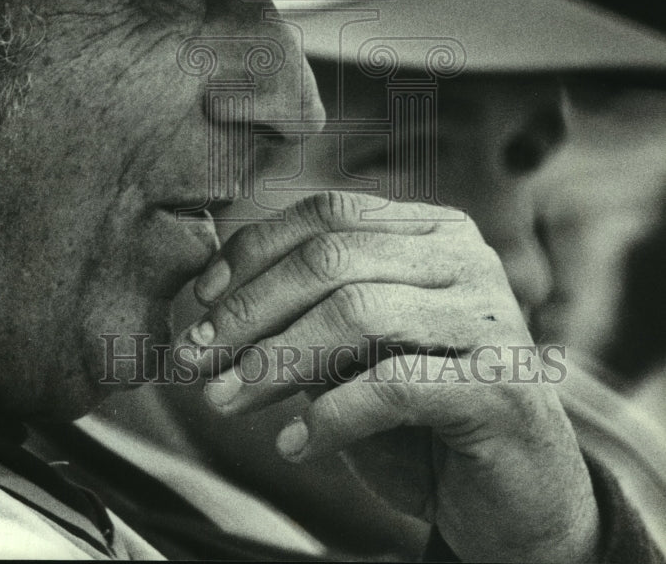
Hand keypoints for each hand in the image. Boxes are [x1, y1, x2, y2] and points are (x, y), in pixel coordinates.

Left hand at [181, 191, 599, 562]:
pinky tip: (294, 445)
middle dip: (248, 310)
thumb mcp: (353, 351)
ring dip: (275, 360)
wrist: (516, 496)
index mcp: (430, 231)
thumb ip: (301, 314)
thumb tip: (203, 305)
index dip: (252, 251)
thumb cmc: (421, 414)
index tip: (196, 300)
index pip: (328, 213)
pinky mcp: (500, 385)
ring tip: (226, 401)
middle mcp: (464, 258)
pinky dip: (331, 415)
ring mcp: (488, 316)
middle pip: (332, 259)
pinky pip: (394, 385)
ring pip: (357, 312)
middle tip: (193, 360)